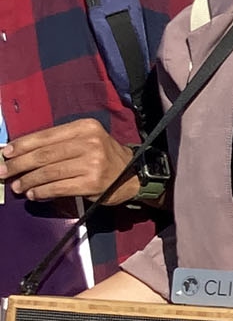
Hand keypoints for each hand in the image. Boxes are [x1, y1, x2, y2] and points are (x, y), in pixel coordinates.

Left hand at [3, 118, 136, 205]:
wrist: (132, 175)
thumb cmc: (102, 156)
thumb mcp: (85, 140)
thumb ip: (58, 143)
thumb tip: (20, 152)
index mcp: (85, 127)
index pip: (46, 135)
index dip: (23, 145)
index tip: (6, 153)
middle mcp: (89, 142)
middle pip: (45, 155)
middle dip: (19, 164)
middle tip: (3, 172)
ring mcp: (92, 163)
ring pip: (49, 172)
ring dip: (28, 181)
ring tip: (17, 186)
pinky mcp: (92, 183)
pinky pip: (59, 187)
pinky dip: (42, 191)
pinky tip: (33, 194)